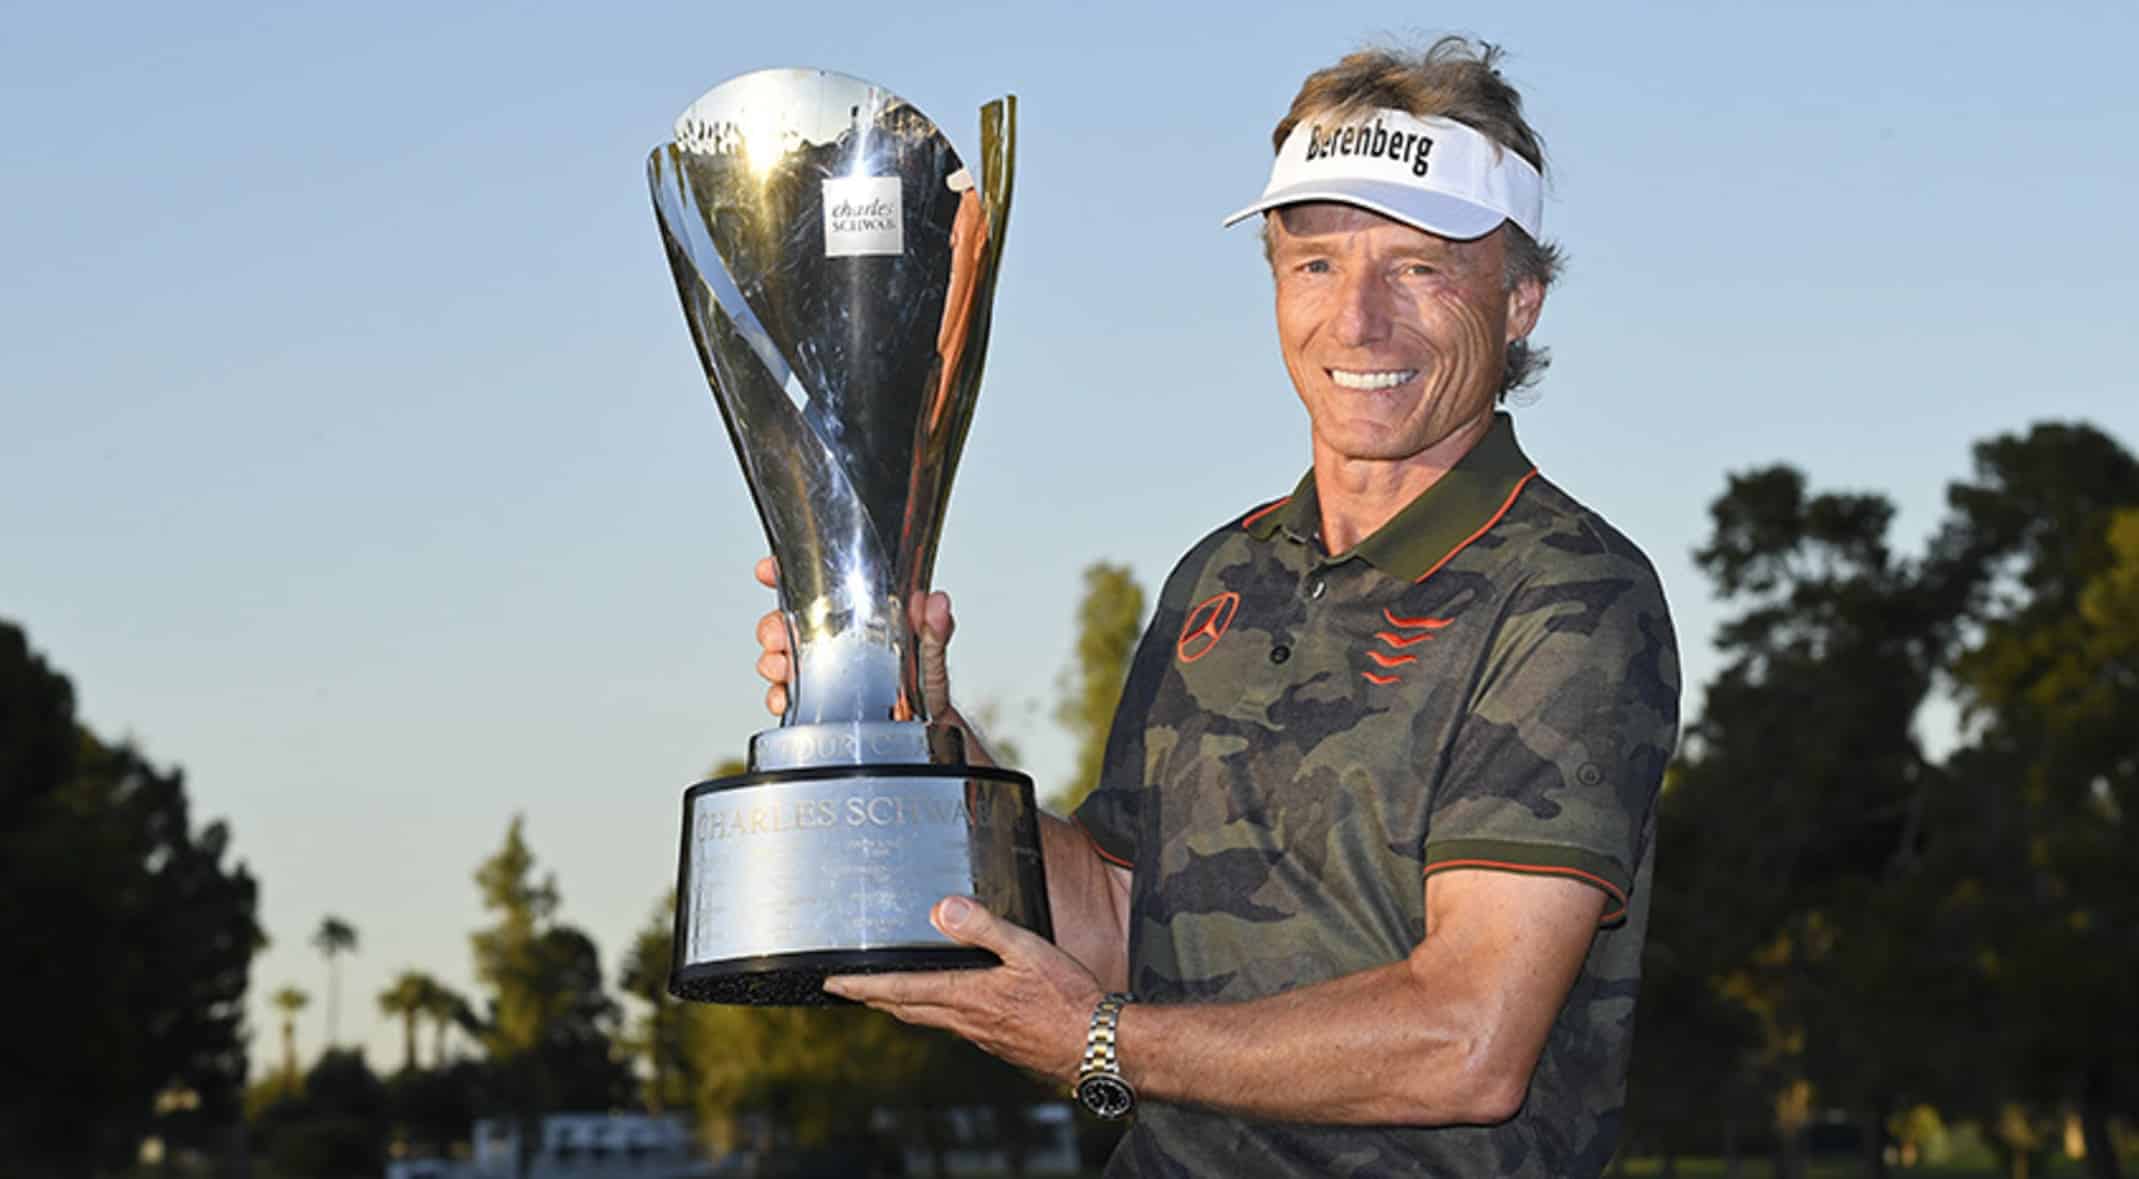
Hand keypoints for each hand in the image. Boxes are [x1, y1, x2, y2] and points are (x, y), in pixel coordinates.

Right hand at [751, 556, 961, 725]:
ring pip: (780, 658)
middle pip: (786, 623)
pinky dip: (778, 696)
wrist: (927, 735)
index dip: (786, 573)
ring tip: (784, 667)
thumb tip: (936, 603)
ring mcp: (823, 673)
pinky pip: (786, 697)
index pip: (815, 588)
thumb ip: (934, 630)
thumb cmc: (928, 691)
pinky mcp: (816, 705)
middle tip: (781, 634)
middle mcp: (835, 643)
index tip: (769, 570)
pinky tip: (786, 697)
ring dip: (773, 661)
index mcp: (857, 620)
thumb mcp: (932, 654)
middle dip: (774, 626)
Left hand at [824, 895, 1101, 1084]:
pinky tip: (948, 1007)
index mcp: (967, 995)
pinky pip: (955, 1026)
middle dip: (874, 998)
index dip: (863, 986)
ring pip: (929, 1018)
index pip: (902, 989)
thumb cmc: (1066, 1000)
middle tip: (847, 990)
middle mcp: (966, 1020)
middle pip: (907, 1008)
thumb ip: (984, 927)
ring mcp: (981, 1034)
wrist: (1096, 1046)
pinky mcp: (998, 1041)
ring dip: (902, 1006)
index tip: (833, 983)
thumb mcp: (1027, 950)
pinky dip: (936, 1013)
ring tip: (886, 996)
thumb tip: (941, 910)